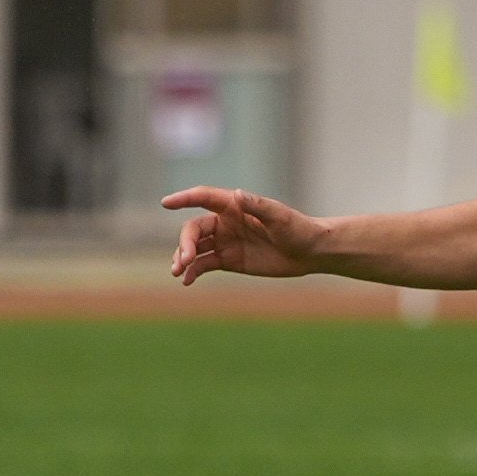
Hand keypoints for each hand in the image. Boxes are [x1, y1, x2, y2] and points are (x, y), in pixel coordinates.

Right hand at [164, 186, 325, 284]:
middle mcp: (226, 222)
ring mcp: (225, 241)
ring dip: (182, 258)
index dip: (184, 198)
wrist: (310, 253)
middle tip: (185, 259)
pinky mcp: (229, 260)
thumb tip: (237, 194)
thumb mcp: (280, 217)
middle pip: (194, 228)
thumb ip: (258, 206)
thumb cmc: (298, 228)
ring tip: (178, 273)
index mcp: (235, 206)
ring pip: (194, 248)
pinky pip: (204, 264)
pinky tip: (186, 281)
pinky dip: (192, 272)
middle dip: (185, 243)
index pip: (203, 197)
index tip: (165, 203)